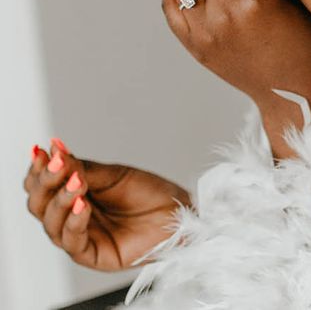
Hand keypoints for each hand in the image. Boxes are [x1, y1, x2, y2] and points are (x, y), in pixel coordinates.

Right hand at [24, 140, 190, 270]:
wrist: (176, 211)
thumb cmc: (148, 192)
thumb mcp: (113, 175)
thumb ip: (83, 169)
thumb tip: (55, 152)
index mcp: (73, 194)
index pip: (42, 186)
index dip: (38, 170)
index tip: (42, 151)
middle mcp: (71, 216)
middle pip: (39, 204)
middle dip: (45, 183)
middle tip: (57, 165)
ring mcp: (80, 236)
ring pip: (51, 223)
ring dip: (61, 200)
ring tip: (76, 182)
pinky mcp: (91, 255)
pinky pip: (72, 241)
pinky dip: (74, 221)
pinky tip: (82, 205)